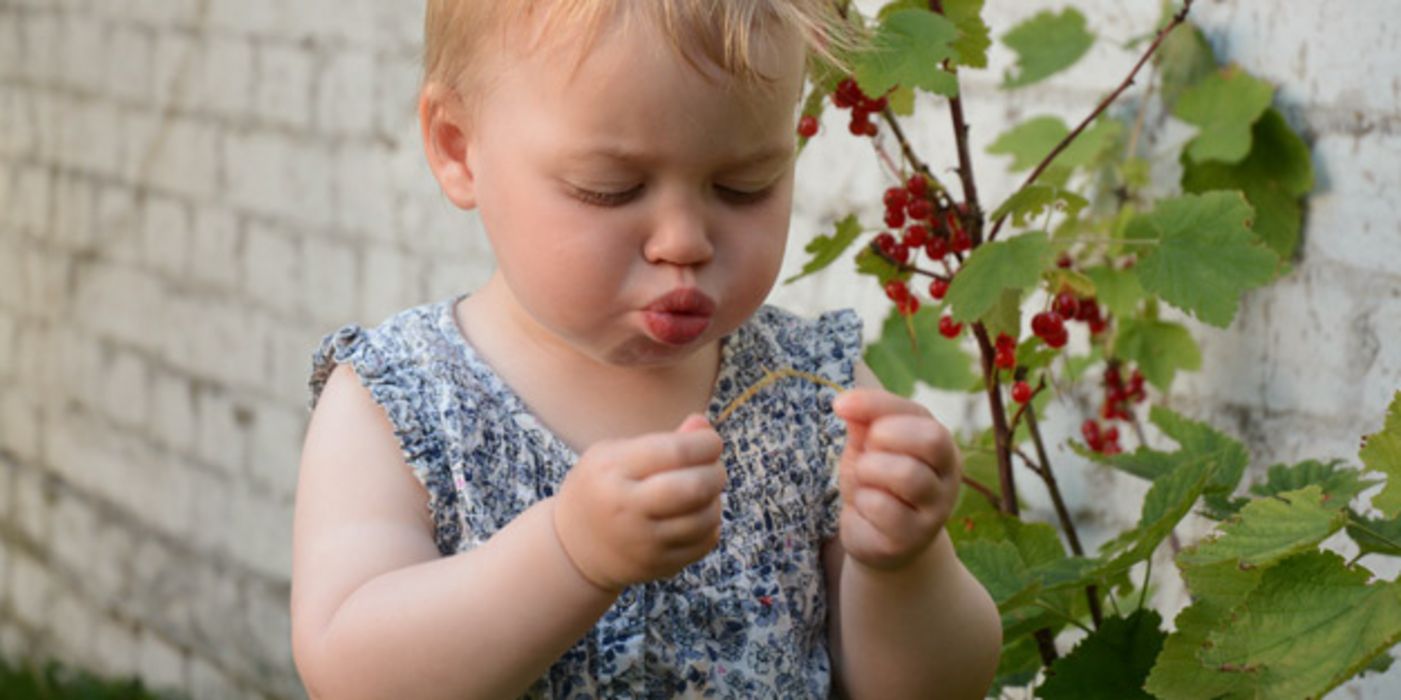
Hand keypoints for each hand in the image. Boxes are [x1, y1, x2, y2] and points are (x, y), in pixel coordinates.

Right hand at [553, 414, 725, 591]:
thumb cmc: (602, 488)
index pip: (675, 452)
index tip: (710, 441)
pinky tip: (698, 514)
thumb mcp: (615, 454)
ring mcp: (643, 543)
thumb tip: (703, 425)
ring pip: (704, 518)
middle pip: (694, 487)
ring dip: (714, 499)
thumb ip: (663, 440)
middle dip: (715, 471)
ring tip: (704, 491)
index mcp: (612, 470)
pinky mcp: (657, 566)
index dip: (705, 443)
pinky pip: (704, 543)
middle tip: (713, 467)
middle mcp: (626, 508)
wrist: (573, 547)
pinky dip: (710, 525)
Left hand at [831, 388, 960, 570]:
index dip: (876, 405)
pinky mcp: (912, 537)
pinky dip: (862, 502)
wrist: (879, 539)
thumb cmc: (877, 483)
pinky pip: (882, 507)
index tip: (840, 405)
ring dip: (869, 471)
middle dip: (884, 437)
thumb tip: (844, 402)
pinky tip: (864, 509)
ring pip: (906, 473)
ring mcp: (935, 510)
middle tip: (866, 452)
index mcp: (941, 445)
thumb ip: (864, 421)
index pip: (918, 413)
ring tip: (864, 479)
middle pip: (931, 439)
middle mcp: (948, 477)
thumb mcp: (869, 446)